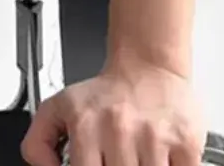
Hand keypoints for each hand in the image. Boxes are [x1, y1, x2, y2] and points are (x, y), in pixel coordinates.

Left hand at [21, 58, 205, 165]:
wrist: (147, 67)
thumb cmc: (105, 95)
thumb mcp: (57, 108)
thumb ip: (38, 143)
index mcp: (85, 125)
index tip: (96, 163)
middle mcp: (118, 130)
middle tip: (115, 158)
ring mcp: (153, 138)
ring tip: (136, 157)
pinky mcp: (185, 143)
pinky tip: (160, 159)